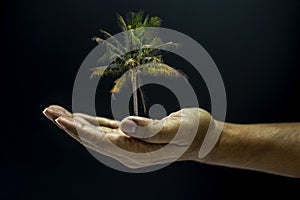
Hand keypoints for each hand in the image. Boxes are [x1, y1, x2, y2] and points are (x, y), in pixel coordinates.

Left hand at [43, 105, 213, 167]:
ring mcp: (128, 145)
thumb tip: (125, 125)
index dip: (81, 130)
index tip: (60, 118)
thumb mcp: (176, 129)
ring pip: (96, 134)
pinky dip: (91, 124)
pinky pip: (106, 130)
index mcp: (136, 153)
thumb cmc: (193, 132)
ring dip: (76, 123)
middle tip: (48, 111)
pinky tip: (80, 118)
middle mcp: (128, 152)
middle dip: (69, 125)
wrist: (202, 139)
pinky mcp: (131, 137)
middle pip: (92, 139)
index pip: (102, 142)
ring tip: (56, 112)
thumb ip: (151, 130)